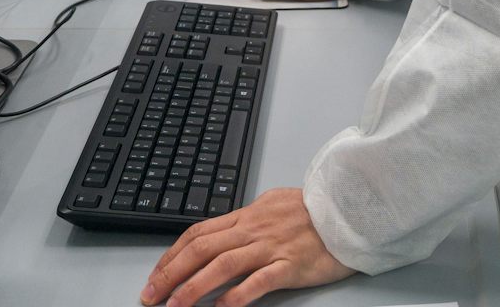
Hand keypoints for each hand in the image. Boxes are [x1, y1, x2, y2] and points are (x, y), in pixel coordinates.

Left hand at [142, 187, 352, 305]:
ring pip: (222, 265)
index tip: (156, 274)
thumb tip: (227, 228)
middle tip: (150, 294)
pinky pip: (258, 281)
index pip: (198, 233)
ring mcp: (271, 247)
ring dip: (193, 287)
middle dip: (171, 273)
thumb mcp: (273, 204)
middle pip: (202, 249)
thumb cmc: (314, 209)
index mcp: (246, 216)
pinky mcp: (290, 265)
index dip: (172, 254)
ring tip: (174, 305)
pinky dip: (237, 295)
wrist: (349, 210)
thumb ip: (249, 218)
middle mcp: (253, 230)